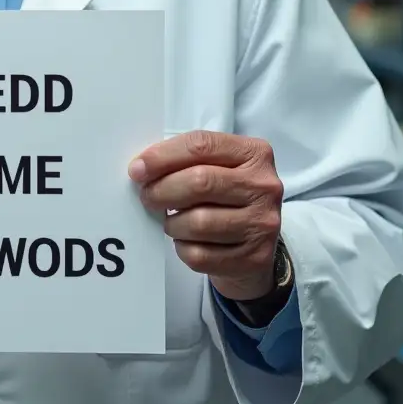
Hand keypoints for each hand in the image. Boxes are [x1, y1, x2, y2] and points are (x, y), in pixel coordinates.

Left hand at [129, 130, 283, 302]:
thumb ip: (186, 159)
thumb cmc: (226, 195)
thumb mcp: (217, 166)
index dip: (163, 156)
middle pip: (200, 181)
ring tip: (170, 220)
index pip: (201, 145)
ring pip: (199, 222)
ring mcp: (262, 224)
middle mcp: (264, 186)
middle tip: (148, 196)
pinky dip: (183, 248)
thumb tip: (141, 168)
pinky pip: (201, 255)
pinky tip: (186, 241)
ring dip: (173, 223)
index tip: (138, 169)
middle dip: (163, 189)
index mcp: (254, 153)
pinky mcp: (254, 258)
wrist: (256, 242)